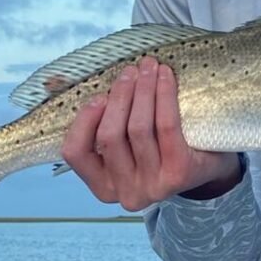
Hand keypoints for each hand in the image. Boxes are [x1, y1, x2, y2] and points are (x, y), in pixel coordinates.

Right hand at [60, 56, 241, 209]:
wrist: (207, 168)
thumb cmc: (156, 148)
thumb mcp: (123, 141)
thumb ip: (92, 117)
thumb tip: (52, 82)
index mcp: (103, 187)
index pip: (76, 153)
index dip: (84, 120)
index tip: (98, 95)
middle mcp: (125, 193)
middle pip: (110, 136)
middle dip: (119, 97)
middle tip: (129, 71)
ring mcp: (153, 188)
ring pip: (138, 129)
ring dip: (142, 90)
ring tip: (148, 67)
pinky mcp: (179, 175)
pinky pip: (166, 126)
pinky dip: (163, 95)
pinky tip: (165, 76)